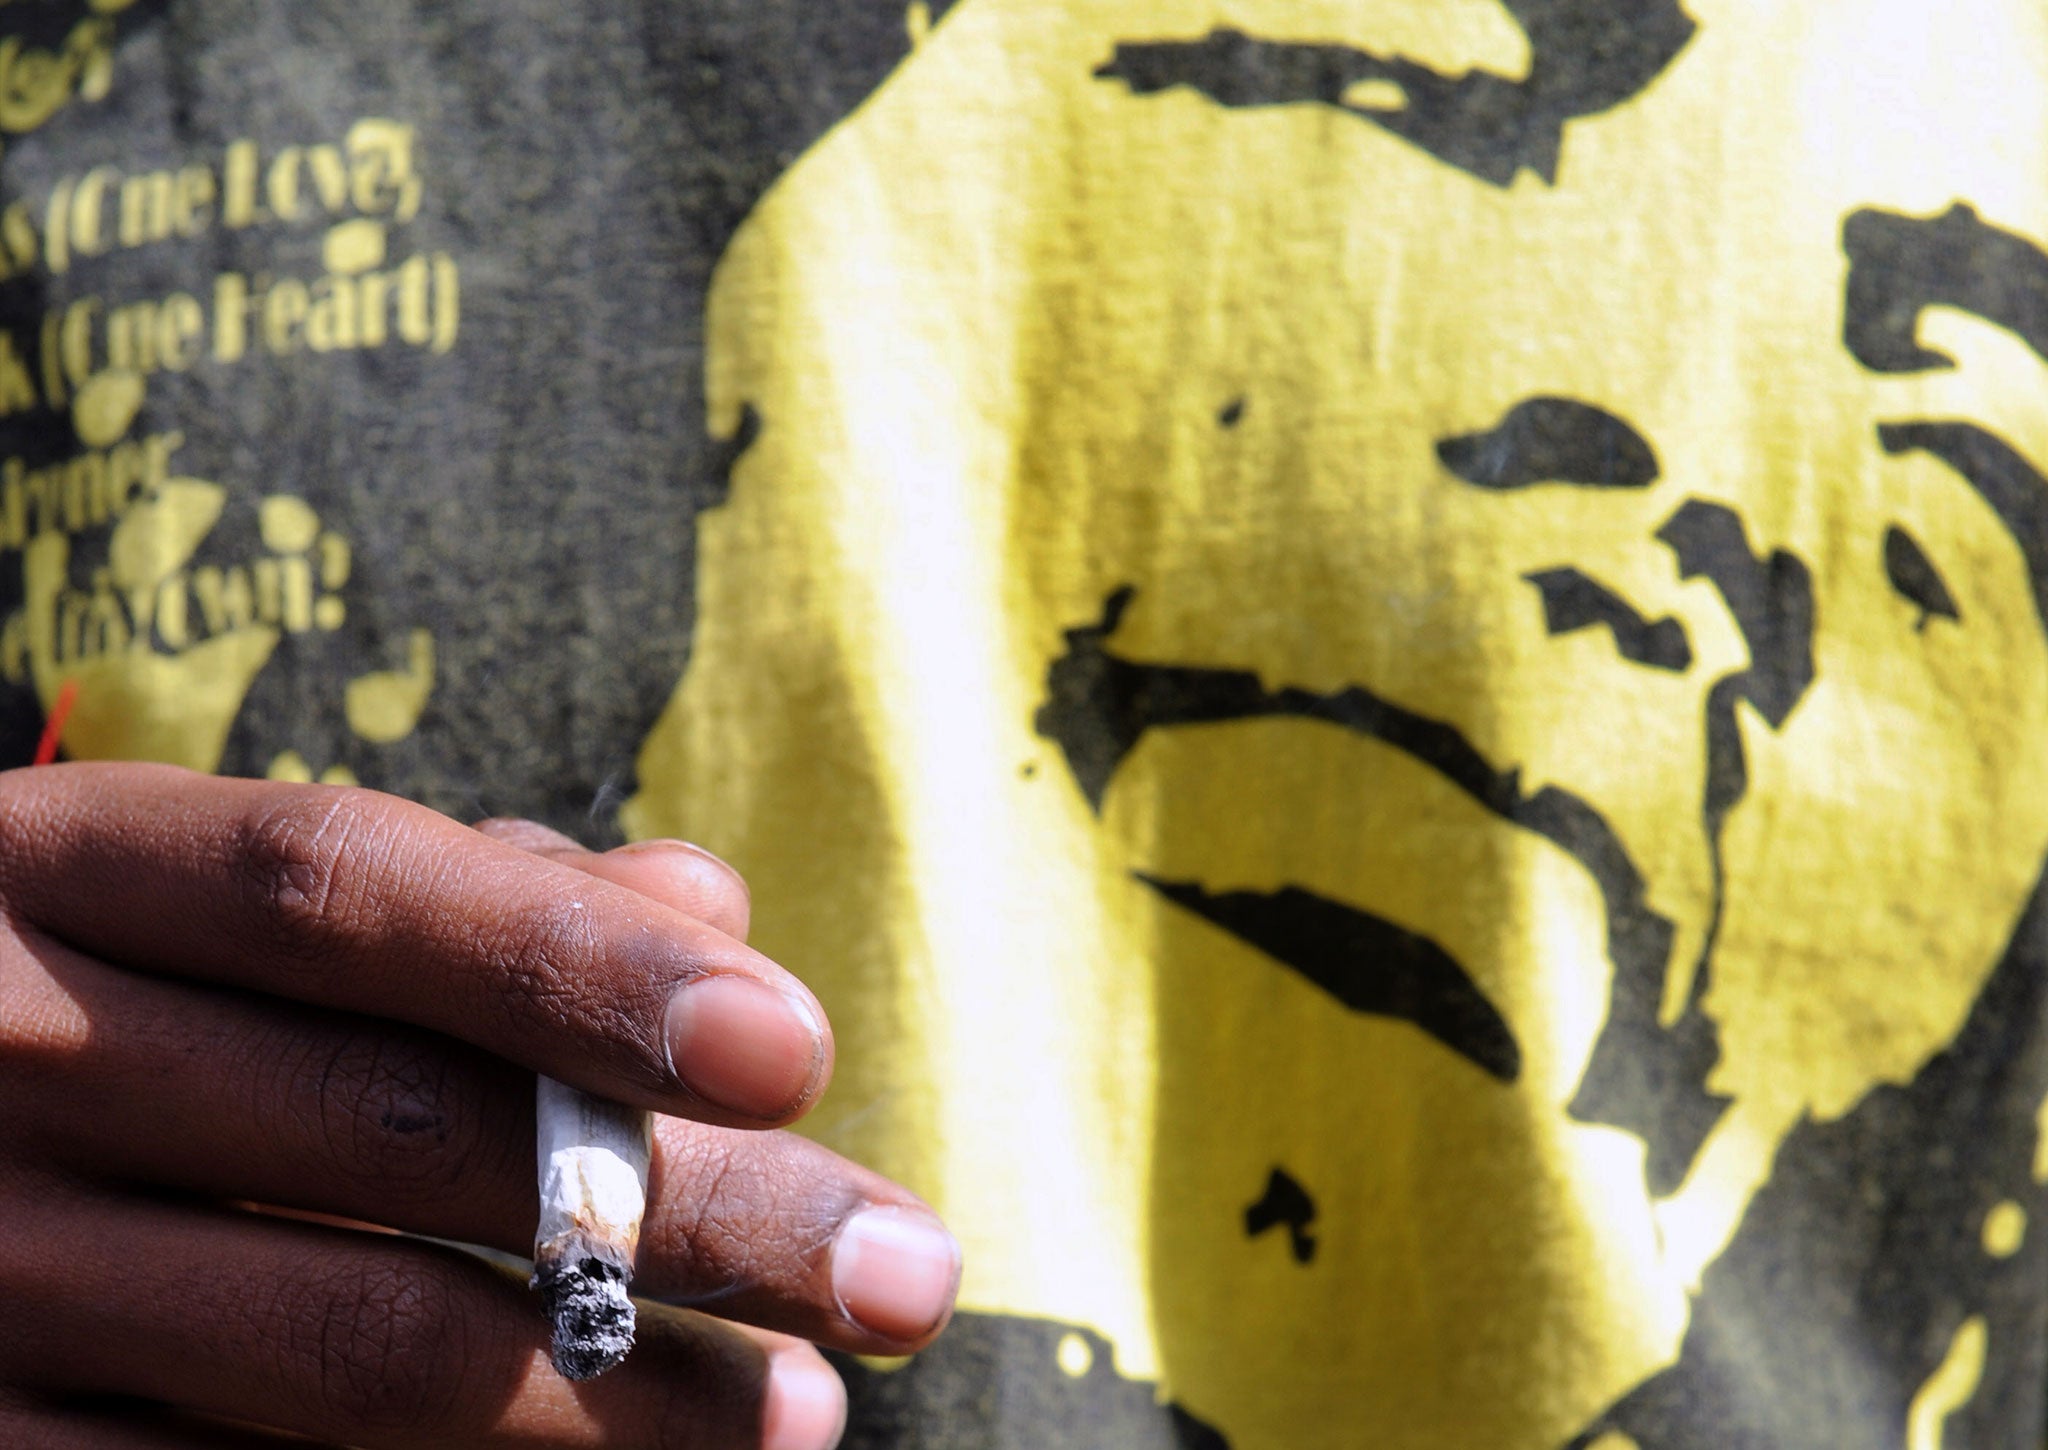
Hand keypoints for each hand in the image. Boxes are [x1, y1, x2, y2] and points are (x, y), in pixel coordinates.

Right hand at [0, 762, 958, 1448]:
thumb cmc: (100, 993)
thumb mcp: (221, 894)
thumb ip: (468, 890)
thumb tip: (709, 899)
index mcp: (68, 875)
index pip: (347, 890)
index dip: (579, 962)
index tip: (798, 1046)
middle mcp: (4, 1065)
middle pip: (400, 1134)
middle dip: (689, 1215)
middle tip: (903, 1274)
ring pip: (353, 1352)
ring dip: (619, 1397)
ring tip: (805, 1412)